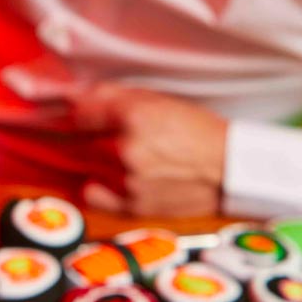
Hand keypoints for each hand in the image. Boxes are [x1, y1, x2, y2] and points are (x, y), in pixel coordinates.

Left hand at [70, 83, 227, 216]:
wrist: (228, 169)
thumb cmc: (196, 129)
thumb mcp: (157, 99)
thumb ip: (111, 95)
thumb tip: (73, 96)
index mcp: (134, 115)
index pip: (80, 113)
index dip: (80, 113)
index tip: (84, 115)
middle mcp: (126, 149)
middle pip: (80, 140)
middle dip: (90, 136)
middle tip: (110, 135)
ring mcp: (127, 180)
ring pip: (87, 165)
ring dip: (97, 160)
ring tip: (124, 156)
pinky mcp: (131, 206)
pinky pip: (92, 194)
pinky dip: (97, 185)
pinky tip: (114, 178)